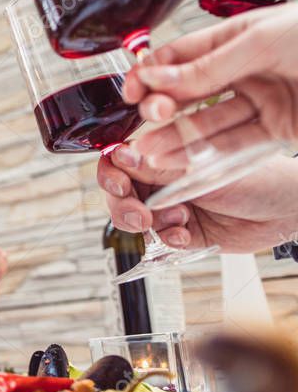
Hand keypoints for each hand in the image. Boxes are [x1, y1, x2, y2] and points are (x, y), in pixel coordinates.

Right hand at [98, 148, 297, 252]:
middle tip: (140, 215)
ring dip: (149, 223)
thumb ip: (160, 166)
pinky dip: (168, 239)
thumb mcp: (203, 168)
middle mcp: (165, 178)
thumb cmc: (261, 177)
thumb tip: (121, 155)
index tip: (120, 185)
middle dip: (123, 206)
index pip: (121, 160)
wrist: (288, 211)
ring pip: (135, 219)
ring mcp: (172, 205)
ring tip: (177, 220)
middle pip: (120, 193)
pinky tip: (184, 234)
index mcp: (167, 152)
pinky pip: (159, 239)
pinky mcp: (183, 231)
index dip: (112, 174)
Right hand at [123, 2, 297, 168]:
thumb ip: (209, 65)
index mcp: (240, 37)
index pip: (180, 57)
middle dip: (161, 108)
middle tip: (146, 118)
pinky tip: (177, 161)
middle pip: (188, 93)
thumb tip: (156, 80)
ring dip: (174, 139)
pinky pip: (230, 145)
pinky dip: (202, 155)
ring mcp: (260, 102)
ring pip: (205, 124)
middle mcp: (245, 70)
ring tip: (147, 152)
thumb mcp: (264, 43)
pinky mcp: (274, 132)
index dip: (151, 74)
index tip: (130, 91)